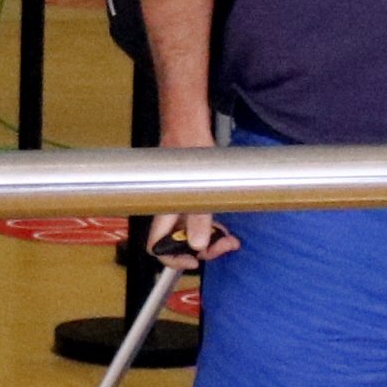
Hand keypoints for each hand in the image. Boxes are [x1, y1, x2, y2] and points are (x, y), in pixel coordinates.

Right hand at [156, 109, 241, 267]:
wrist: (189, 126)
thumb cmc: (188, 147)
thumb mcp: (200, 184)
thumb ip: (198, 216)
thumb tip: (198, 245)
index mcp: (165, 210)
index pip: (156, 246)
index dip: (172, 260)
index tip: (195, 260)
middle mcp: (172, 211)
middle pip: (180, 245)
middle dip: (203, 250)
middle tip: (225, 245)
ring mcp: (183, 205)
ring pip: (193, 235)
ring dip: (212, 240)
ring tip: (230, 238)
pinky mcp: (194, 198)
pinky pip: (202, 222)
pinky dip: (214, 228)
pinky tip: (226, 226)